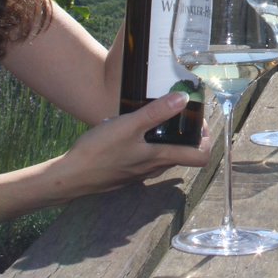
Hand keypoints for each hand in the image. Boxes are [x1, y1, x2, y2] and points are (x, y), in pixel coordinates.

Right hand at [52, 92, 210, 199]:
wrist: (69, 177)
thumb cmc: (99, 152)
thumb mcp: (128, 126)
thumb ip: (156, 112)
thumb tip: (183, 99)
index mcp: (161, 158)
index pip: (200, 157)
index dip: (207, 140)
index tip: (200, 122)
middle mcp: (154, 169)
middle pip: (183, 154)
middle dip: (186, 134)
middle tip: (178, 113)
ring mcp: (139, 173)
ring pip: (163, 155)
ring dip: (166, 138)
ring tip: (155, 117)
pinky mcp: (125, 172)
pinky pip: (145, 157)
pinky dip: (147, 144)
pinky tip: (132, 130)